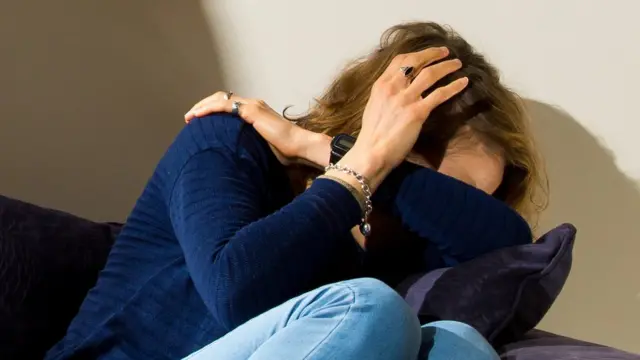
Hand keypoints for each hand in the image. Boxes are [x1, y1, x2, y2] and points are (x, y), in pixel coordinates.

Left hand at [184, 92, 318, 165]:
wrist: (299, 147)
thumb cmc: (287, 152)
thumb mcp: (263, 147)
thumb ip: (250, 145)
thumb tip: (238, 156)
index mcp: (256, 112)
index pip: (230, 105)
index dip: (213, 110)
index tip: (200, 122)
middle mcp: (254, 105)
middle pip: (221, 98)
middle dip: (203, 105)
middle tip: (190, 117)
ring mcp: (252, 106)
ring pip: (219, 99)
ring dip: (202, 106)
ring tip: (190, 116)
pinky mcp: (251, 111)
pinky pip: (223, 106)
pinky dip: (208, 109)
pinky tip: (197, 116)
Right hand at [332, 47, 467, 190]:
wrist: (371, 152)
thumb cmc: (372, 134)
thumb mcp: (374, 106)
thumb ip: (387, 94)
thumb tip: (399, 88)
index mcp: (381, 85)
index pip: (400, 60)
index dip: (417, 53)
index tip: (428, 53)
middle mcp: (393, 87)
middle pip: (416, 62)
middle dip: (433, 54)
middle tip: (446, 52)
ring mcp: (406, 99)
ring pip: (430, 74)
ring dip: (446, 66)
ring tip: (457, 64)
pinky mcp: (417, 112)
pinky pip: (439, 94)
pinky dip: (453, 86)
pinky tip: (463, 82)